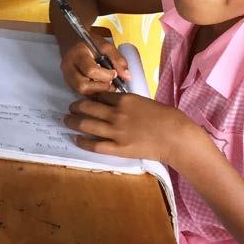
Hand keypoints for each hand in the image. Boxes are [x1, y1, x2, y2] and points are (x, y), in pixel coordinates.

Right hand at [60, 27, 129, 94]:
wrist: (72, 40)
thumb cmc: (90, 42)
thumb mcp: (105, 45)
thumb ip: (117, 59)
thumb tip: (127, 77)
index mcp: (78, 54)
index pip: (91, 70)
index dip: (106, 75)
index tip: (114, 72)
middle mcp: (68, 67)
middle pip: (83, 86)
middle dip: (100, 87)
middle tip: (111, 82)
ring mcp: (66, 76)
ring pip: (81, 92)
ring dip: (97, 91)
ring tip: (107, 84)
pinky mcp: (68, 82)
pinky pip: (81, 93)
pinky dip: (93, 92)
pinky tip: (100, 86)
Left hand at [64, 92, 192, 164]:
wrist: (176, 136)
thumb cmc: (166, 118)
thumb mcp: (145, 102)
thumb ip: (128, 102)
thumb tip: (115, 102)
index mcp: (124, 100)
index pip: (99, 95)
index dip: (89, 96)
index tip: (84, 98)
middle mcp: (116, 114)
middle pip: (88, 107)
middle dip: (76, 107)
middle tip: (70, 108)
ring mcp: (116, 132)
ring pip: (87, 125)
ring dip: (73, 122)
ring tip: (66, 120)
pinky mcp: (118, 148)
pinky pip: (95, 145)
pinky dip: (83, 141)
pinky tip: (76, 139)